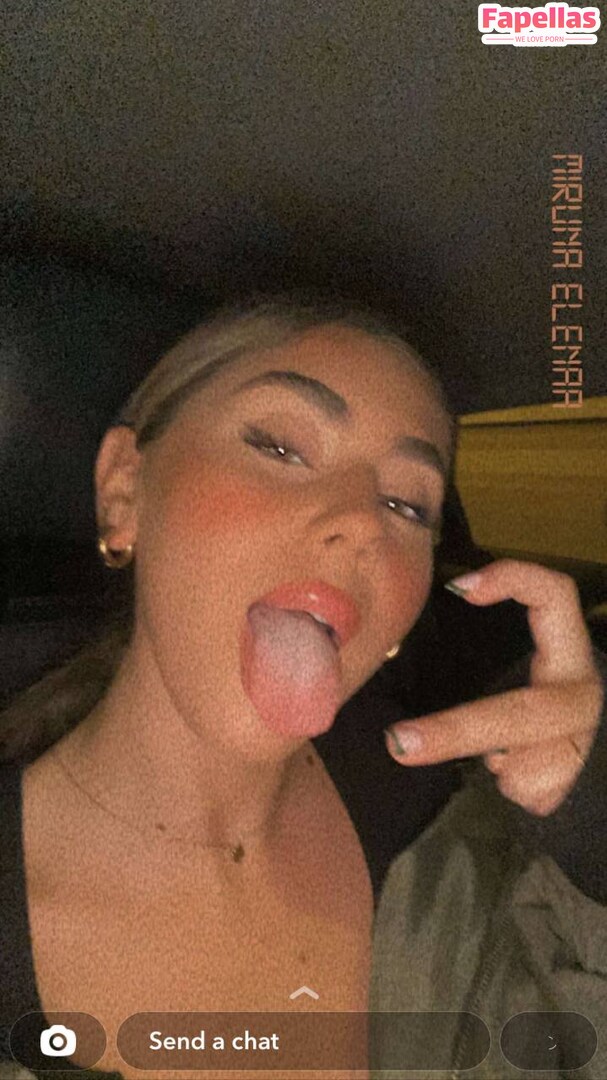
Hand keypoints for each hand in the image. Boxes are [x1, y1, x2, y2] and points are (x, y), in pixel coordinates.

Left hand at [385, 559, 603, 816]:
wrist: (600, 772)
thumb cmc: (537, 716)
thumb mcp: (523, 676)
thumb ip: (485, 661)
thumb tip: (404, 673)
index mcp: (569, 656)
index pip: (555, 598)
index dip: (515, 581)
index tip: (459, 589)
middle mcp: (583, 695)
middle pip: (520, 713)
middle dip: (456, 732)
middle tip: (397, 742)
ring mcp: (587, 742)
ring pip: (526, 768)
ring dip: (504, 771)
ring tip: (503, 761)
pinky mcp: (582, 786)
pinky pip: (532, 797)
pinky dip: (517, 793)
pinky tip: (523, 782)